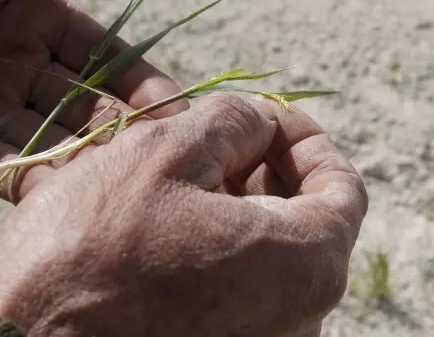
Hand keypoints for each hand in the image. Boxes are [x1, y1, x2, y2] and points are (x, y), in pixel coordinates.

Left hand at [0, 0, 185, 198]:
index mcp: (31, 15)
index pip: (103, 55)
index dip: (140, 81)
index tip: (176, 109)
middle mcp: (15, 65)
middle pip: (84, 105)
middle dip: (122, 132)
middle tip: (164, 160)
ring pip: (47, 142)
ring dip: (83, 164)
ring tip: (122, 187)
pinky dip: (26, 183)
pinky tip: (61, 201)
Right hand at [0, 94, 367, 336]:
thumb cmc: (91, 249)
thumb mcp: (165, 152)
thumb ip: (233, 121)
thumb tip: (260, 122)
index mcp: (305, 266)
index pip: (342, 187)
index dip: (305, 139)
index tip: (266, 117)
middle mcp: (300, 321)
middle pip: (304, 223)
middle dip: (264, 168)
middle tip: (213, 138)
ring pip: (265, 257)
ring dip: (234, 205)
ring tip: (181, 174)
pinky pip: (237, 292)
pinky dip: (215, 248)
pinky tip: (166, 223)